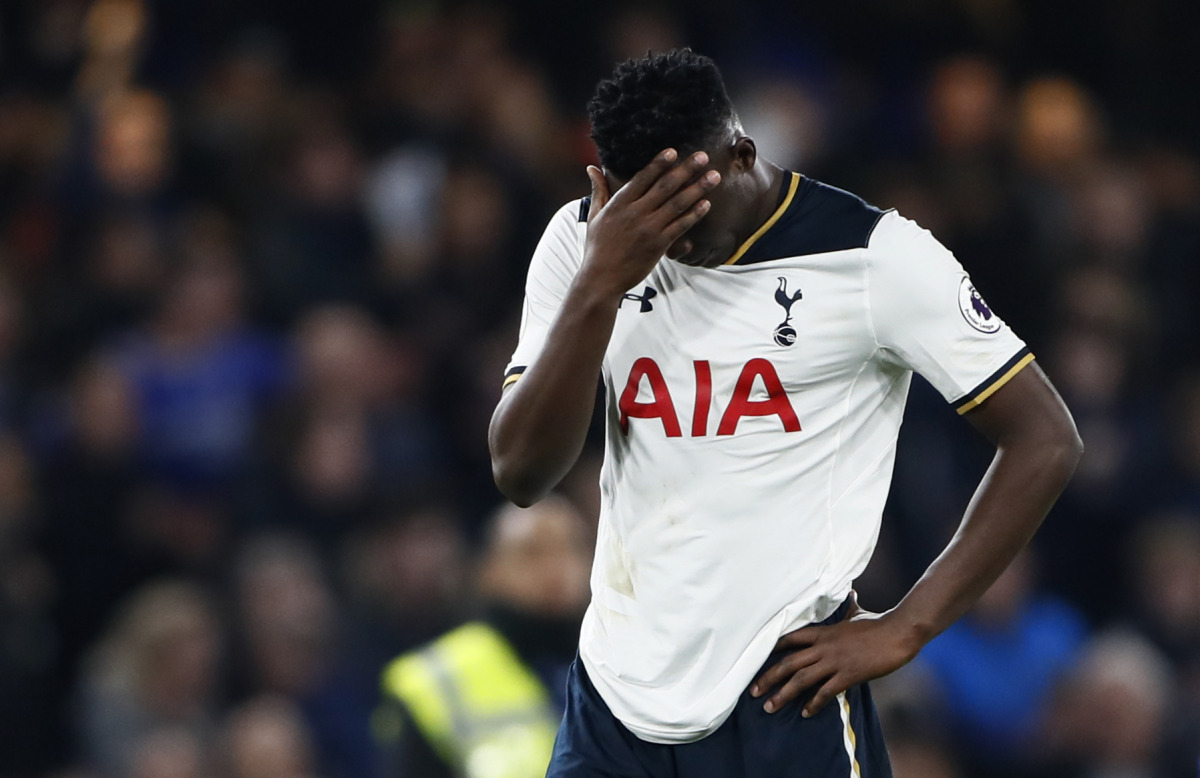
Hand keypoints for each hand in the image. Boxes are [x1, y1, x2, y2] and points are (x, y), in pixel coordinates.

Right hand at [580, 149, 719, 296]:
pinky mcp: (658, 245)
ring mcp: (648, 229)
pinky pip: (680, 226)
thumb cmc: (597, 247)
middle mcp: (635, 213)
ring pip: (677, 204)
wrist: (601, 279)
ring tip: (714, 176)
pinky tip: (707, 204)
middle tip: (703, 156)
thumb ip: (598, 190)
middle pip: (665, 186)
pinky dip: (694, 214)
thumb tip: (592, 168)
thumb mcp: (594, 216)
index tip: (674, 151)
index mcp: (619, 203)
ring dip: (698, 188)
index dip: (659, 163)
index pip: (642, 178)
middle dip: (686, 169)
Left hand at [749, 592, 922, 717]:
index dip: (771, 649)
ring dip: (783, 694)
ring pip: (802, 679)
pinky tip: (805, 713)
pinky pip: (825, 692)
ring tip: (770, 707)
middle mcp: (824, 646)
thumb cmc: (878, 623)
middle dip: (769, 677)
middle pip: (789, 662)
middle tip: (753, 691)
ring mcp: (835, 661)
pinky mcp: (848, 674)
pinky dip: (814, 703)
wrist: (897, 633)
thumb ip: (849, 608)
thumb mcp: (857, 614)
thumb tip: (851, 594)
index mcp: (823, 632)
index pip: (790, 639)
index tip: (755, 659)